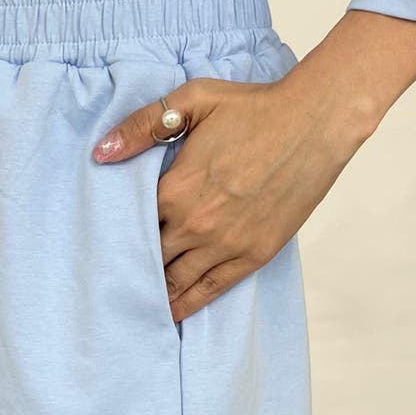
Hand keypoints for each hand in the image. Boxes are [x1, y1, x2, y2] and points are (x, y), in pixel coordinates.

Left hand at [91, 72, 376, 323]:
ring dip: (157, 293)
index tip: (102, 246)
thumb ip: (144, 125)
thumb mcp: (193, 101)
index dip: (118, 235)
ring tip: (136, 304)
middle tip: (111, 282)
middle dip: (133, 267)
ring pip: (177, 281)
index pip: (131, 226)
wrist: (314, 124)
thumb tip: (102, 153)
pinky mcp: (254, 254)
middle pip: (151, 258)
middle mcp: (196, 224)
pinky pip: (212, 289)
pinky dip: (190, 303)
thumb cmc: (253, 108)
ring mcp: (226, 244)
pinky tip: (174, 313)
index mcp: (175, 190)